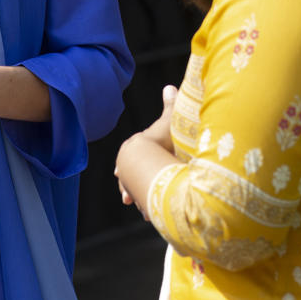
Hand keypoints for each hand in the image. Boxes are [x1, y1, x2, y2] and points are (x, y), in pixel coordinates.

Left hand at [116, 85, 177, 209]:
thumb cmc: (163, 137)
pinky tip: (148, 213)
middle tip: (132, 196)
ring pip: (135, 191)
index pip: (132, 157)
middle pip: (131, 177)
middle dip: (135, 185)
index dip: (135, 164)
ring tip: (144, 210)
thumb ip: (171, 105)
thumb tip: (170, 86)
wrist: (152, 155)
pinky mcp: (139, 192)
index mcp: (135, 149)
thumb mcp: (170, 120)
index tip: (130, 172)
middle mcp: (129, 166)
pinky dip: (146, 206)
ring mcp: (133, 181)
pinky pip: (142, 201)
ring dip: (140, 198)